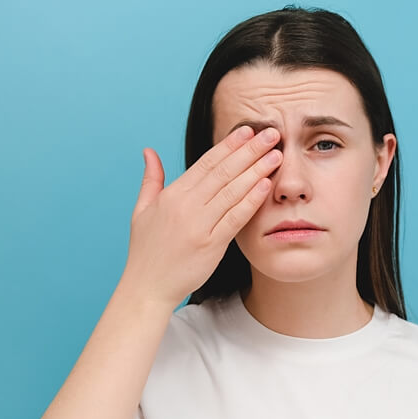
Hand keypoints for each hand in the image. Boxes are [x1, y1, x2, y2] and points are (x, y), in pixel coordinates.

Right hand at [120, 125, 281, 308]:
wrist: (147, 287)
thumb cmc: (146, 251)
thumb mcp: (141, 210)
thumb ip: (151, 179)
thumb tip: (149, 151)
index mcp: (172, 195)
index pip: (206, 163)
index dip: (228, 145)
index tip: (247, 131)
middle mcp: (186, 206)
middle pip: (223, 171)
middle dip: (249, 150)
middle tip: (271, 133)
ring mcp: (199, 225)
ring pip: (232, 191)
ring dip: (257, 170)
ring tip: (276, 154)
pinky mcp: (211, 245)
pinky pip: (235, 218)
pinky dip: (251, 200)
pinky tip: (266, 185)